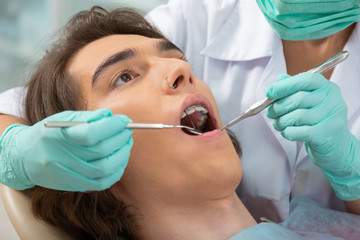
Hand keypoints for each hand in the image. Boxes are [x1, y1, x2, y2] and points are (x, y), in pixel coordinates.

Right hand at [0, 109, 132, 191]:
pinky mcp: (72, 186)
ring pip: (103, 169)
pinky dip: (116, 171)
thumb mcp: (62, 119)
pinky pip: (101, 183)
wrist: (24, 158)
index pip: (91, 133)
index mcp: (55, 136)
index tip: (124, 120)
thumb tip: (110, 116)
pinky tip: (120, 160)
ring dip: (122, 154)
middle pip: (100, 151)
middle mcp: (60, 158)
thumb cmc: (47, 134)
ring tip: (126, 143)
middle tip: (127, 130)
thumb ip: (87, 118)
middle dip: (120, 138)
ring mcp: (66, 174)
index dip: (112, 126)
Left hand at [266, 72, 359, 199]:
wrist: (335, 145)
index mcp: (327, 87)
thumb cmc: (317, 121)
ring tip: (279, 124)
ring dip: (281, 121)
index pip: (306, 79)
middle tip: (271, 113)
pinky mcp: (327, 134)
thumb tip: (279, 79)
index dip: (285, 85)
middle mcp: (333, 100)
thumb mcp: (308, 101)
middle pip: (299, 98)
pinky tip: (287, 132)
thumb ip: (295, 88)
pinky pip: (300, 131)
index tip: (270, 92)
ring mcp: (332, 117)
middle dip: (278, 107)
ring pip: (297, 116)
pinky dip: (288, 132)